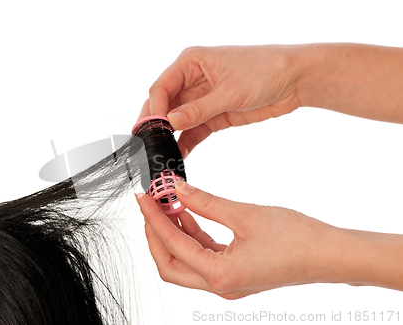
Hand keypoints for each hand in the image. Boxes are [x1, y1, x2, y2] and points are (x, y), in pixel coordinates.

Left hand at [136, 181, 345, 298]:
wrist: (330, 255)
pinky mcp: (235, 273)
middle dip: (155, 234)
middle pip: (171, 265)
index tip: (144, 198)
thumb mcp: (244, 215)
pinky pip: (203, 256)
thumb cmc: (296, 239)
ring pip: (185, 262)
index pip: (173, 246)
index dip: (154, 220)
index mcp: (219, 275)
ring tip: (167, 204)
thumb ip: (206, 202)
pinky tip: (188, 213)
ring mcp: (227, 282)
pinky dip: (191, 236)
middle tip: (150, 205)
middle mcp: (219, 285)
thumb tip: (177, 189)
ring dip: (173, 234)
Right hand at [138, 45, 304, 157]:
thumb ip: (198, 109)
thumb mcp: (230, 91)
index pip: (161, 87)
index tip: (152, 130)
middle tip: (149, 146)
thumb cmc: (264, 71)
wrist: (294, 80)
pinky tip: (179, 156)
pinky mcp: (212, 115)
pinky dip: (185, 143)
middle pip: (164, 104)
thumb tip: (169, 121)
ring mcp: (201, 99)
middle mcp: (191, 79)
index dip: (154, 109)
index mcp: (191, 62)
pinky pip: (193, 130)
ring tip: (162, 155)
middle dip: (156, 124)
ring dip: (169, 137)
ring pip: (176, 120)